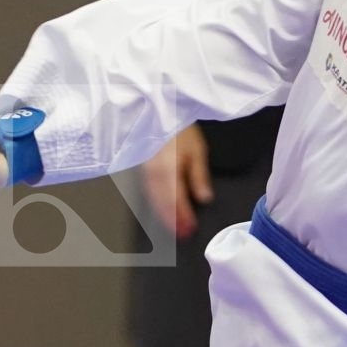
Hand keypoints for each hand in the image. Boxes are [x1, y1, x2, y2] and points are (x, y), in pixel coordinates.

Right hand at [140, 125, 213, 239]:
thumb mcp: (197, 151)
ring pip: (154, 200)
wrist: (158, 111)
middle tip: (183, 235)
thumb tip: (204, 198)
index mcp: (169, 173)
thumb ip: (199, 177)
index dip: (184, 218)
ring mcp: (145, 172)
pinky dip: (156, 204)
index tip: (191, 230)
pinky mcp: (142, 168)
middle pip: (163, 205)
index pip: (177, 202)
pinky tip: (162, 209)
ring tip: (174, 227)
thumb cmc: (180, 129)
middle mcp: (154, 176)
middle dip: (173, 222)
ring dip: (164, 215)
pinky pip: (148, 192)